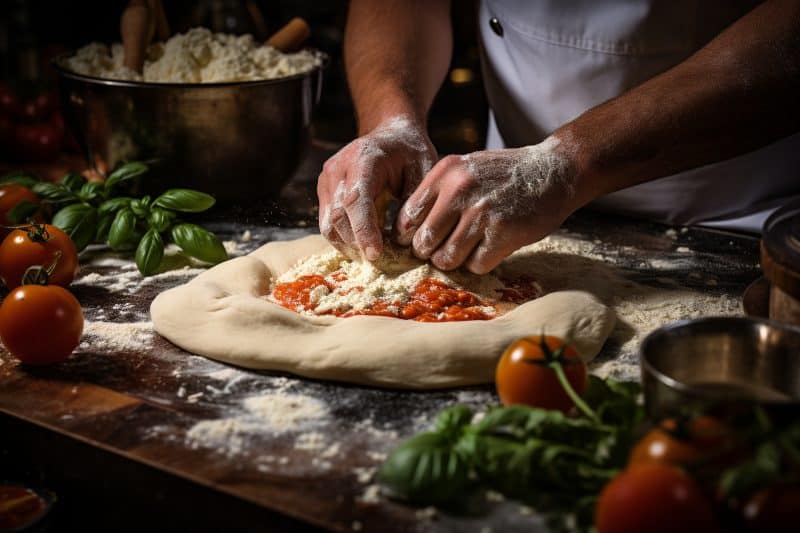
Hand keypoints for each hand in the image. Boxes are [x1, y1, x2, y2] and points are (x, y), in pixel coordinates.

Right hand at [317, 116, 435, 259]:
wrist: (391, 134)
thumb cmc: (410, 152)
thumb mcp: (424, 169)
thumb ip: (414, 201)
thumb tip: (402, 237)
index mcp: (364, 158)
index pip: (356, 200)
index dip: (363, 230)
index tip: (376, 254)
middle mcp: (338, 169)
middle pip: (338, 217)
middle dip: (358, 244)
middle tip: (384, 261)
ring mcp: (327, 180)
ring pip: (329, 225)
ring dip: (350, 245)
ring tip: (375, 255)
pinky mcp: (324, 191)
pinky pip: (328, 223)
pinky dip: (345, 239)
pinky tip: (365, 244)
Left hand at [394, 137, 577, 273]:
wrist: (554, 171)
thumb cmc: (504, 174)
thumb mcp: (465, 169)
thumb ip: (437, 193)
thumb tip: (406, 231)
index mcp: (445, 173)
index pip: (407, 216)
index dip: (408, 236)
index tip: (419, 241)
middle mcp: (459, 190)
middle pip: (424, 242)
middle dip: (430, 252)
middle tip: (443, 250)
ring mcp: (482, 211)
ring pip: (447, 258)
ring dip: (455, 261)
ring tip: (467, 250)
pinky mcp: (503, 232)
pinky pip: (476, 264)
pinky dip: (479, 263)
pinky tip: (489, 248)